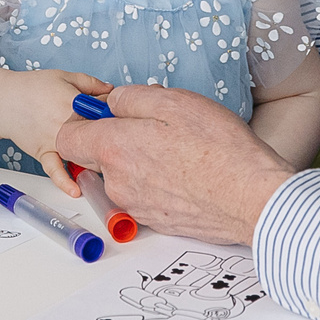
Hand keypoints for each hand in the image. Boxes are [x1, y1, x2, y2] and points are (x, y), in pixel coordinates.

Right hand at [0, 68, 113, 193]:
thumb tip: (112, 91)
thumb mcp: (65, 76)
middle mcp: (64, 125)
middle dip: (109, 138)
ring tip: (105, 161)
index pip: (104, 113)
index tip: (120, 117)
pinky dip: (64, 181)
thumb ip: (91, 83)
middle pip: (96, 136)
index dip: (115, 116)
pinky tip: (75, 191)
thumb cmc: (32, 87)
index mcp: (73, 103)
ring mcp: (54, 141)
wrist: (4, 100)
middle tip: (116, 139)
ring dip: (94, 159)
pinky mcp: (43, 153)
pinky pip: (54, 170)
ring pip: (81, 155)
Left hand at [57, 83, 294, 244]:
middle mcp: (117, 182)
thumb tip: (111, 102)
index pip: (67, 137)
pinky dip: (159, 183)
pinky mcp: (157, 222)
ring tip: (180, 151)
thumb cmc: (219, 148)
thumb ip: (130, 98)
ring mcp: (136, 206)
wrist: (252, 198)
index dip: (83, 121)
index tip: (107, 113)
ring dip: (142, 162)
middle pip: (98, 157)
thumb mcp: (174, 101)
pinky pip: (145, 195)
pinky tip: (188, 173)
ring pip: (124, 176)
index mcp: (113, 148)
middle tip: (158, 128)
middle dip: (119, 140)